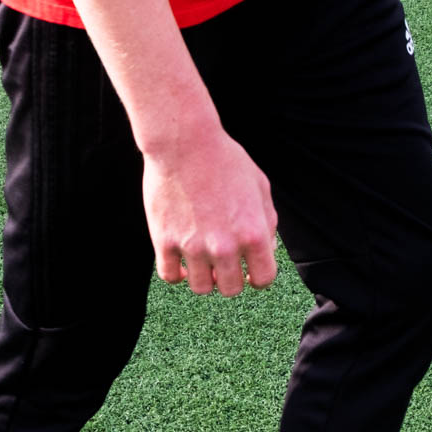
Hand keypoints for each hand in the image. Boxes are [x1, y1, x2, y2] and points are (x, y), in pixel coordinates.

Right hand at [143, 126, 278, 296]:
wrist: (184, 142)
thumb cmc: (225, 160)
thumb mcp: (260, 187)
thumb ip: (267, 222)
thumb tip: (267, 249)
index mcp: (253, 234)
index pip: (263, 279)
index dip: (257, 278)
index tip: (248, 271)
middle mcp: (224, 246)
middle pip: (230, 289)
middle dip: (229, 279)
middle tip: (223, 264)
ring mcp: (193, 246)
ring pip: (201, 288)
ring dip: (203, 278)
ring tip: (201, 261)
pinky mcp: (164, 241)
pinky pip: (169, 277)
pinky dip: (176, 275)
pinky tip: (180, 264)